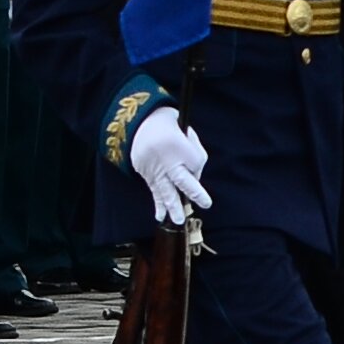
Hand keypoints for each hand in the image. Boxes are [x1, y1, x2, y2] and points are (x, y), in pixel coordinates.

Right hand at [126, 105, 210, 225]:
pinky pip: (153, 190)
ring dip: (173, 206)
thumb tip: (195, 178)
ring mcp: (153, 166)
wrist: (139, 123)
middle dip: (193, 192)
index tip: (195, 166)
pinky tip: (160, 216)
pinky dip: (158, 203)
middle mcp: (165, 157)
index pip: (196, 161)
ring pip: (165, 189)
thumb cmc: (169, 127)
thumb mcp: (186, 131)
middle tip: (204, 203)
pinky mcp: (144, 172)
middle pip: (181, 178)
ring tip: (178, 220)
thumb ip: (194, 153)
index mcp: (177, 143)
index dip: (198, 166)